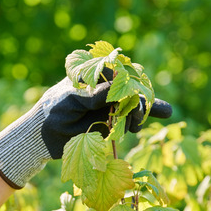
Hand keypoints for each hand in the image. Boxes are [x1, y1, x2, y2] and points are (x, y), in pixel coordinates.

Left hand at [0, 78, 171, 187]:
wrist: (44, 136)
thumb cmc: (52, 112)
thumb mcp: (69, 101)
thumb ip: (91, 95)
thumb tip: (115, 88)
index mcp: (94, 75)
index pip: (119, 74)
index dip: (129, 85)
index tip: (132, 98)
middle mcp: (105, 88)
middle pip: (131, 89)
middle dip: (138, 103)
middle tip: (138, 119)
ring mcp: (110, 105)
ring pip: (134, 104)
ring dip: (140, 114)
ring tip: (136, 127)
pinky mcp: (112, 121)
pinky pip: (132, 117)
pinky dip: (146, 116)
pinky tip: (166, 112)